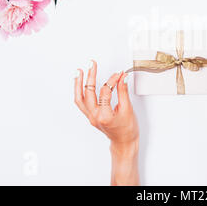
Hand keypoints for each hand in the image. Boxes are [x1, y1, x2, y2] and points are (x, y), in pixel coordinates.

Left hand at [74, 60, 138, 184]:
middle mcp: (95, 116)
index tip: (119, 74)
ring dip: (79, 83)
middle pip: (88, 92)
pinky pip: (81, 102)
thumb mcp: (128, 109)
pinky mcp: (90, 116)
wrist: (124, 142)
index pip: (105, 91)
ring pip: (79, 98)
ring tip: (79, 71)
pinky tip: (81, 83)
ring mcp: (91, 116)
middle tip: (92, 64)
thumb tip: (122, 77)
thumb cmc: (127, 129)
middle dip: (90, 76)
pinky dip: (80, 91)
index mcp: (104, 115)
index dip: (112, 80)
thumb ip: (123, 91)